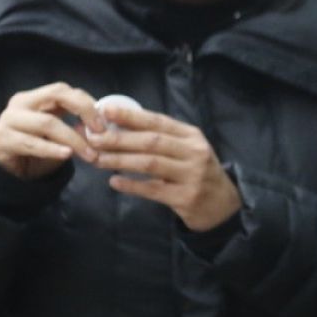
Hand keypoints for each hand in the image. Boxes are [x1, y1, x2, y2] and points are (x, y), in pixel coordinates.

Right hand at [0, 83, 104, 179]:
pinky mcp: (3, 141)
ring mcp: (9, 121)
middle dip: (83, 110)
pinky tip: (67, 155)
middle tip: (100, 131)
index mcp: (34, 97)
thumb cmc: (35, 146)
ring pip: (47, 123)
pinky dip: (52, 149)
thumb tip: (103, 125)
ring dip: (73, 139)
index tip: (104, 120)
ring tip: (90, 154)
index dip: (85, 102)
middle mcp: (20, 104)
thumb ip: (72, 123)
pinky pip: (32, 144)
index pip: (62, 90)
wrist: (6, 169)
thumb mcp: (54, 131)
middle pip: (56, 95)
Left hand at [89, 104, 241, 231]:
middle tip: (93, 138)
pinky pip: (153, 190)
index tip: (106, 110)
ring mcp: (191, 175)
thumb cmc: (197, 172)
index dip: (131, 116)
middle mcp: (194, 152)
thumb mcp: (187, 150)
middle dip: (119, 138)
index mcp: (192, 136)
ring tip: (97, 159)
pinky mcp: (186, 198)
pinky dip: (132, 185)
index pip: (158, 121)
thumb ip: (161, 138)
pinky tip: (114, 182)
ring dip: (120, 160)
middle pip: (151, 141)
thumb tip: (120, 125)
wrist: (223, 205)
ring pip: (150, 164)